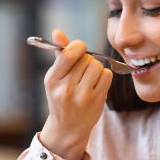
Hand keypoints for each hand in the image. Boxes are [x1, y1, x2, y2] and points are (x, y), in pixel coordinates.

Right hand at [40, 29, 112, 159]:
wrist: (68, 128)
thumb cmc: (61, 97)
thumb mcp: (55, 78)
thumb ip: (59, 54)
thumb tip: (57, 31)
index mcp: (52, 80)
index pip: (68, 54)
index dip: (77, 46)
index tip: (79, 49)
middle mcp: (66, 89)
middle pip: (85, 58)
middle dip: (86, 59)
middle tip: (82, 69)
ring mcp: (82, 96)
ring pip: (97, 66)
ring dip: (96, 67)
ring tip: (89, 76)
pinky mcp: (97, 101)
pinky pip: (107, 75)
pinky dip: (104, 76)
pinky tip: (96, 83)